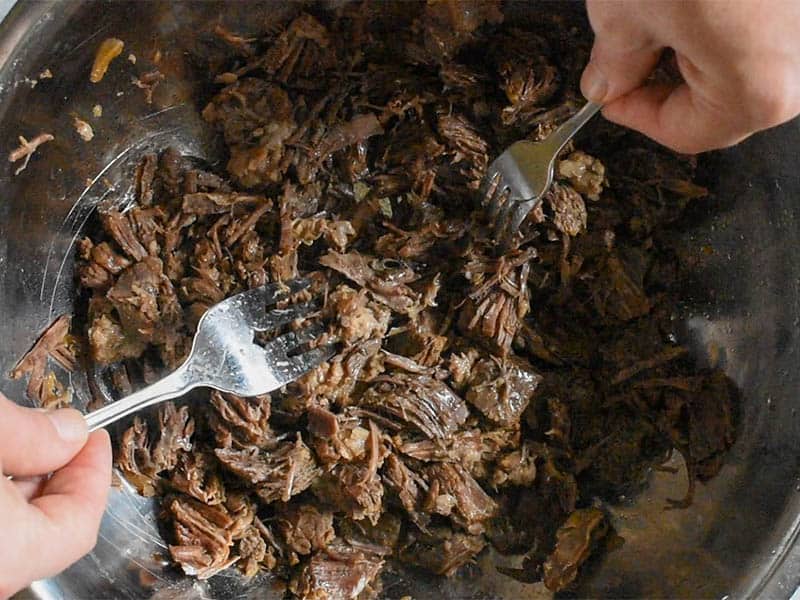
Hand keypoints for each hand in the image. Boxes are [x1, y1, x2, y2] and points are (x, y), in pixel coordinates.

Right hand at [0, 395, 110, 597]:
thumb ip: (30, 435)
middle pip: (41, 532)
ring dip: (17, 487)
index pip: (78, 526)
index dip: (93, 476)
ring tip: (14, 443)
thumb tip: (69, 432)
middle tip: (52, 435)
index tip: (93, 438)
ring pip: (7, 533)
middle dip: (54, 476)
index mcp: (6, 550)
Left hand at [581, 0, 799, 153]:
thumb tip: (604, 84)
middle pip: (719, 103)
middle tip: (626, 60)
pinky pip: (758, 34)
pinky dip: (719, 25)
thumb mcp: (627, 13)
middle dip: (665, 85)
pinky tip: (691, 4)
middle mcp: (797, 67)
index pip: (686, 133)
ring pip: (740, 66)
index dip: (636, 117)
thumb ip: (614, 63)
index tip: (608, 97)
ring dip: (693, 53)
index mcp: (756, 91)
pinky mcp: (798, 3)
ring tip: (657, 20)